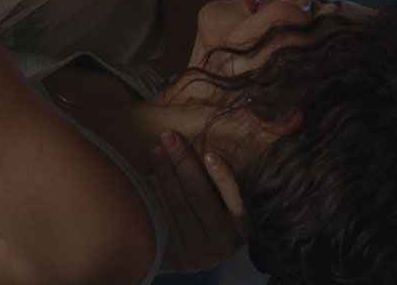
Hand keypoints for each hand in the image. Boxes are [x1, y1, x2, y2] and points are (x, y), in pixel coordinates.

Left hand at [146, 131, 247, 271]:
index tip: (210, 156)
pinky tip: (152, 177)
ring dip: (166, 175)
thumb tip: (206, 148)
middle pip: (201, 198)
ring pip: (181, 207)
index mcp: (245, 229)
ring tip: (157, 151)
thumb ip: (219, 180)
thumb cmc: (216, 210)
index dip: (222, 179)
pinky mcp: (181, 259)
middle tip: (169, 137)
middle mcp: (225, 245)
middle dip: (183, 163)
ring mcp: (202, 256)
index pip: (235, 202)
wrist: (199, 248)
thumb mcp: (226, 198)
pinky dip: (158, 196)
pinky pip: (166, 221)